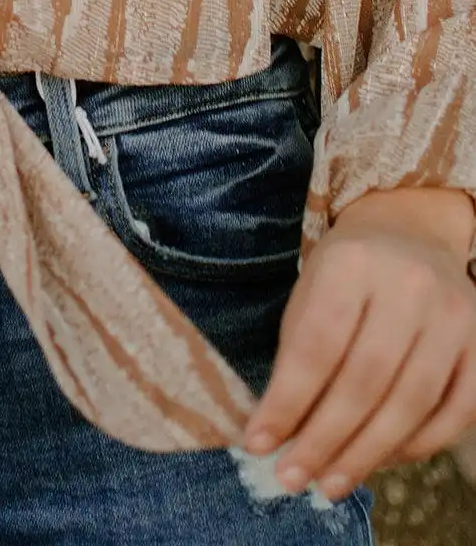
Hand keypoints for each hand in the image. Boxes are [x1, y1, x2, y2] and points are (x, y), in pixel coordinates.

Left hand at [241, 188, 475, 499]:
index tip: (259, 444)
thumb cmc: (347, 273)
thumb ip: (297, 356)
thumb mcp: (310, 292)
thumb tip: (277, 435)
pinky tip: (380, 461)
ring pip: (410, 403)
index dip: (286, 401)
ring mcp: (454, 315)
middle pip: (364, 381)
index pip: (317, 345)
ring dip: (366, 454)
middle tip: (292, 478)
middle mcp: (409, 285)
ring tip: (328, 483)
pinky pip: (456, 413)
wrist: (410, 233)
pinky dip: (417, 446)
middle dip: (324, 439)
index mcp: (351, 262)